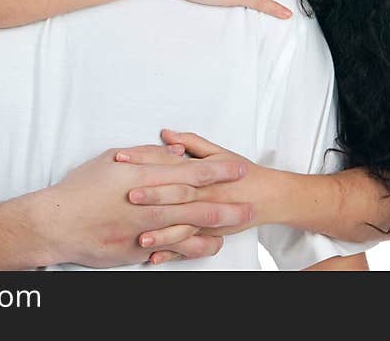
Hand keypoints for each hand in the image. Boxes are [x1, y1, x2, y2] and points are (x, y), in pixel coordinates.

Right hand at [34, 144, 252, 268]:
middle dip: (226, 198)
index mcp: (141, 177)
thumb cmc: (81, 187)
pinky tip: (211, 244)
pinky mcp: (137, 250)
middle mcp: (146, 203)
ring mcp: (142, 229)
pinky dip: (194, 246)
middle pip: (194, 200)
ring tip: (240, 220)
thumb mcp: (113, 159)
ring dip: (217, 222)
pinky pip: (172, 248)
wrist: (57, 222)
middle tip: (251, 198)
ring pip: (188, 226)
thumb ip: (146, 156)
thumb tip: (174, 153)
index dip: (216, 170)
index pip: (187, 171)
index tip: (237, 168)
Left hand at [123, 130, 280, 265]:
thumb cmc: (241, 173)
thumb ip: (190, 142)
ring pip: (183, 226)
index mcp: (203, 172)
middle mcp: (205, 195)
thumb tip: (166, 133)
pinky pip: (190, 246)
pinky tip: (153, 256)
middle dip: (152, 195)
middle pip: (176, 194)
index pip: (170, 163)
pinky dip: (172, 251)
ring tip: (140, 236)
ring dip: (161, 231)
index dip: (145, 160)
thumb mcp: (217, 152)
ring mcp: (207, 217)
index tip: (121, 159)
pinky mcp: (209, 234)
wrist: (267, 197)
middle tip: (127, 195)